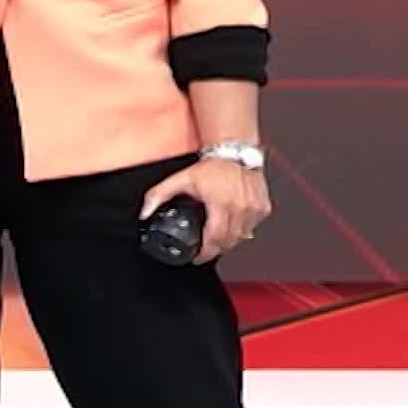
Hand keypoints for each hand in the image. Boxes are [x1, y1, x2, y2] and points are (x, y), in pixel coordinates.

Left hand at [138, 157, 270, 264]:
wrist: (235, 151)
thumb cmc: (213, 165)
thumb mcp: (182, 179)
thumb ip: (159, 195)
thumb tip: (144, 212)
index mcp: (221, 203)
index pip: (215, 240)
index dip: (205, 253)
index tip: (197, 257)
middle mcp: (240, 208)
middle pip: (228, 242)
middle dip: (215, 249)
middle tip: (205, 248)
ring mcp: (254, 209)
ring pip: (241, 238)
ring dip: (228, 241)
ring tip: (217, 235)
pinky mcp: (263, 208)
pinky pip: (252, 228)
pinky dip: (242, 230)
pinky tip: (232, 223)